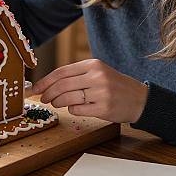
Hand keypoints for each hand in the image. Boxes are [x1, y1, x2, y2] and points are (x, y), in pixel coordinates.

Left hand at [31, 59, 147, 123]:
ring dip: (57, 102)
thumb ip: (76, 75)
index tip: (35, 88)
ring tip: (55, 103)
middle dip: (48, 93)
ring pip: (68, 98)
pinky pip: (78, 110)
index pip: (61, 72)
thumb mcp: (97, 72)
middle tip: (42, 98)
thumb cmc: (114, 85)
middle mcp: (97, 76)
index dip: (45, 81)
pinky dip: (71, 110)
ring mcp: (101, 93)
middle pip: (62, 85)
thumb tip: (48, 83)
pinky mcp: (104, 108)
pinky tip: (73, 108)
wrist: (140, 99)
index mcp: (93, 64)